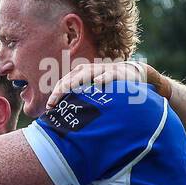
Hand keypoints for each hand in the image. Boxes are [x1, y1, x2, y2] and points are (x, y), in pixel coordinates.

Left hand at [48, 60, 168, 108]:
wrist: (135, 75)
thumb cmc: (110, 87)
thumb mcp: (93, 92)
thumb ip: (80, 99)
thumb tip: (64, 115)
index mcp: (82, 74)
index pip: (64, 81)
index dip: (56, 93)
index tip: (50, 107)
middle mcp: (90, 70)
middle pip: (71, 78)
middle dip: (60, 90)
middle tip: (52, 103)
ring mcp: (104, 70)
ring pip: (86, 73)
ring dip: (75, 82)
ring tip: (66, 91)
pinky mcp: (118, 72)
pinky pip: (110, 74)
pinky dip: (104, 77)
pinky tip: (97, 83)